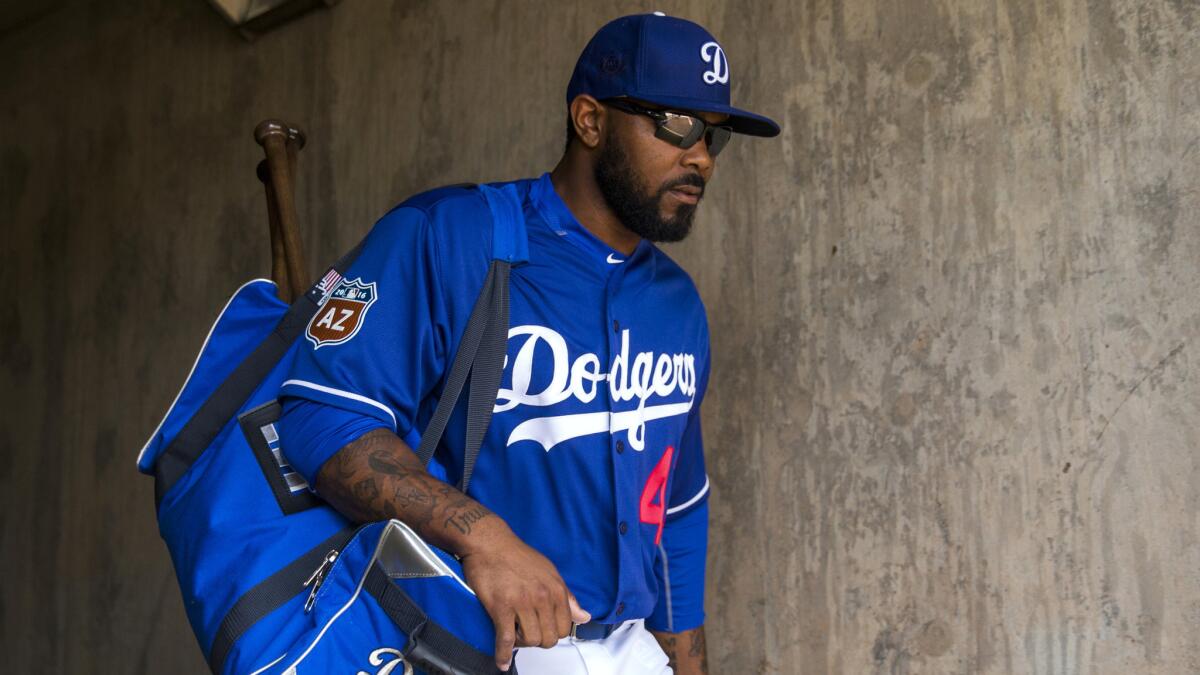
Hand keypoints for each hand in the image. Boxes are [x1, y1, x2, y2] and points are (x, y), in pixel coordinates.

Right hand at [460, 531, 590, 670]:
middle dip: (539, 640)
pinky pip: (506, 639)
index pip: (565, 627)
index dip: (554, 633)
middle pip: (549, 638)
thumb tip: (584, 617)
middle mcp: (542, 597)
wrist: (490, 543)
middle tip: (528, 632)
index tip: (544, 630)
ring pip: (530, 641)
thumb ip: (568, 597)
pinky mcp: (501, 607)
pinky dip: (503, 654)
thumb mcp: (550, 572)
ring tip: (515, 633)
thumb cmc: (518, 556)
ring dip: (522, 643)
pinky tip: (502, 661)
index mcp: (556, 589)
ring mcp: (521, 603)